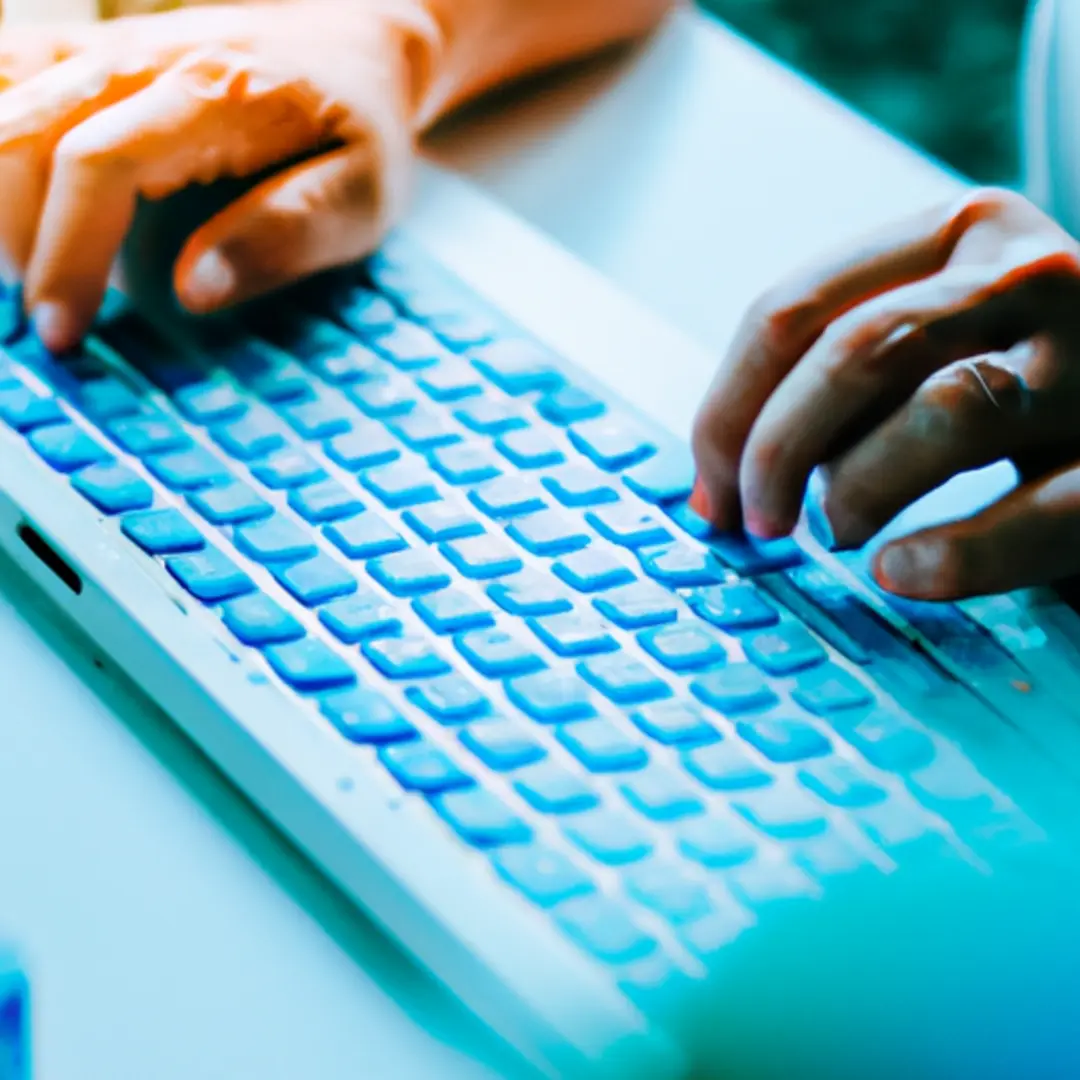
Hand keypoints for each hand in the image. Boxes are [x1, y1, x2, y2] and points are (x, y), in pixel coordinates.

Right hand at [0, 0, 673, 353]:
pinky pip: (8, 81)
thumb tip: (194, 291)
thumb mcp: (362, 193)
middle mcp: (140, 57)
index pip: (98, 162)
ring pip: (2, 108)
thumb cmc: (361, 128)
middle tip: (52, 327)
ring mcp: (107, 48)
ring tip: (32, 280)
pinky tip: (12, 216)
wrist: (354, 42)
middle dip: (19, 243)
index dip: (68, 254)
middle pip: (26, 136)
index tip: (65, 333)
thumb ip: (286, 233)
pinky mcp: (91, 55)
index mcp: (210, 93)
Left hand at [690, 188, 1079, 600]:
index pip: (794, 309)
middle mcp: (1034, 272)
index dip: (727, 411)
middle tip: (756, 524)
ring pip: (945, 412)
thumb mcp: (933, 340)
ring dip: (860, 490)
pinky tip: (901, 570)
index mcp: (960, 233)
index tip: (710, 488)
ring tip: (844, 532)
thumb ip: (842, 378)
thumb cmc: (1016, 386)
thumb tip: (719, 475)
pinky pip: (1040, 511)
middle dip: (775, 450)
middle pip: (855, 350)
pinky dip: (954, 556)